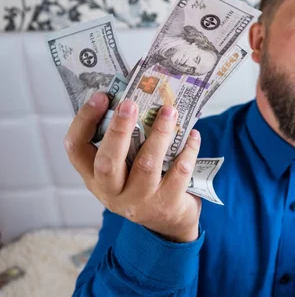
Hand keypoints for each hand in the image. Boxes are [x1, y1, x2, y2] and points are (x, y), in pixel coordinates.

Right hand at [64, 92, 201, 242]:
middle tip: (129, 103)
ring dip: (159, 134)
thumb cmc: (144, 183)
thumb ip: (123, 141)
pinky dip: (187, 150)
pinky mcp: (167, 204)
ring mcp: (139, 201)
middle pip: (108, 162)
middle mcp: (112, 192)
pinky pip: (179, 172)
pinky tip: (193, 134)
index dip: (84, 121)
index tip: (100, 96)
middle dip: (118, 130)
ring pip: (147, 165)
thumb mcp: (124, 167)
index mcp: (95, 177)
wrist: (169, 222)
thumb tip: (135, 98)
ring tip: (169, 111)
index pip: (76, 149)